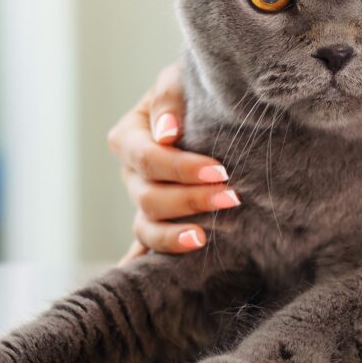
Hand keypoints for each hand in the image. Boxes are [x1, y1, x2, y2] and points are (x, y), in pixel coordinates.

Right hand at [107, 63, 240, 261]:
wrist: (219, 105)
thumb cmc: (199, 87)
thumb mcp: (182, 78)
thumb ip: (170, 97)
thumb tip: (167, 132)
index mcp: (130, 136)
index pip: (146, 158)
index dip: (180, 168)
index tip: (220, 170)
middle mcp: (132, 174)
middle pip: (148, 198)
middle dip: (189, 201)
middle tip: (231, 199)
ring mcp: (143, 202)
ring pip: (145, 228)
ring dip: (174, 237)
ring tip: (204, 239)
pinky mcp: (161, 222)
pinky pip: (146, 250)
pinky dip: (144, 267)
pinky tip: (146, 284)